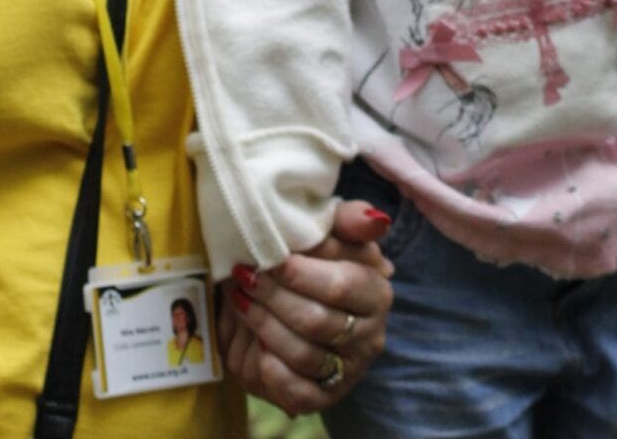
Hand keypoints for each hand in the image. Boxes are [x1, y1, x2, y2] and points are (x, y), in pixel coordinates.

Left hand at [217, 199, 393, 415]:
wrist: (315, 300)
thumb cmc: (323, 260)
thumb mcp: (338, 233)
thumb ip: (353, 220)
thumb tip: (376, 219)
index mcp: (377, 293)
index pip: (341, 286)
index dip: (301, 273)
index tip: (270, 257)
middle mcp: (370, 337)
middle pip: (317, 322)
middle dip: (273, 297)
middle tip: (243, 274)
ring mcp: (348, 371)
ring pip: (303, 355)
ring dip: (264, 326)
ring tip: (240, 300)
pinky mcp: (325, 397)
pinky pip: (300, 395)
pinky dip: (274, 372)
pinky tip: (257, 346)